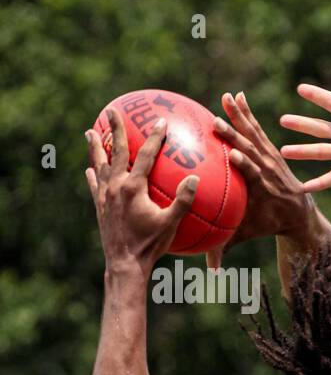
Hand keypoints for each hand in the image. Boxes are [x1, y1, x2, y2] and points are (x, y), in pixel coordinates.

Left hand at [86, 110, 196, 270]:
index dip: (155, 138)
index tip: (161, 122)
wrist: (124, 263)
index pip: (145, 156)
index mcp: (134, 187)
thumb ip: (183, 201)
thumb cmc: (151, 244)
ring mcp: (104, 195)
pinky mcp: (99, 206)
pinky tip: (90, 170)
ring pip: (98, 164)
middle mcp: (115, 186)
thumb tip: (196, 180)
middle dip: (115, 129)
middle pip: (115, 151)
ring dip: (94, 147)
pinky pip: (94, 185)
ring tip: (90, 132)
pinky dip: (92, 175)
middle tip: (112, 111)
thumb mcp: (171, 224)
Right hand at [208, 91, 315, 269]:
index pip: (255, 177)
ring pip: (255, 135)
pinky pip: (257, 129)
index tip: (234, 156)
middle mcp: (269, 172)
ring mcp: (271, 159)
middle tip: (219, 123)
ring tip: (228, 98)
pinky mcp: (270, 149)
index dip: (247, 166)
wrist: (298, 212)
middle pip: (252, 152)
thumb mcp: (247, 235)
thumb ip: (226, 248)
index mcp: (264, 191)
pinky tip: (237, 96)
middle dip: (237, 137)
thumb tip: (208, 269)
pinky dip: (248, 114)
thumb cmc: (266, 224)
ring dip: (241, 117)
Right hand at [280, 51, 330, 191]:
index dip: (315, 95)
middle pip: (318, 127)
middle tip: (282, 120)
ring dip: (301, 152)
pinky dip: (318, 183)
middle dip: (300, 124)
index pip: (329, 101)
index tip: (300, 89)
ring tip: (283, 151)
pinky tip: (303, 187)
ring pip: (319, 152)